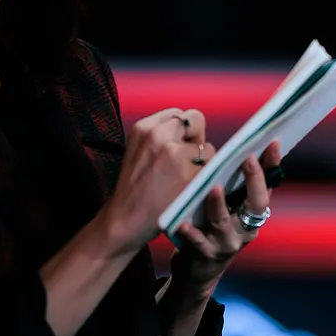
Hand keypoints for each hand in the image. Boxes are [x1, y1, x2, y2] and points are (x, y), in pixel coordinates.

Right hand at [102, 108, 208, 251]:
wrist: (124, 221)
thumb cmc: (134, 190)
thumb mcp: (140, 151)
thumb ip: (162, 138)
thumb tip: (192, 135)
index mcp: (144, 127)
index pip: (179, 114)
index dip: (184, 131)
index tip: (180, 147)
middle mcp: (158, 134)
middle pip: (196, 120)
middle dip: (197, 139)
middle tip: (188, 162)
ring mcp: (173, 152)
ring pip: (207, 147)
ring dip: (203, 162)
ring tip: (186, 179)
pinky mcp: (187, 172)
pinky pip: (211, 167)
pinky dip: (205, 178)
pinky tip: (191, 188)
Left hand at [170, 140, 281, 296]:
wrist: (199, 272)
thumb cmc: (214, 229)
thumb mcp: (231, 209)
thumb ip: (235, 185)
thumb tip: (239, 146)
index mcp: (253, 213)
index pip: (268, 185)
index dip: (272, 164)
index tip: (273, 142)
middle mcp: (246, 229)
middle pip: (256, 204)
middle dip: (254, 180)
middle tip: (247, 158)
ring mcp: (227, 243)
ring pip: (225, 223)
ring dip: (219, 205)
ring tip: (214, 188)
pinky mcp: (205, 256)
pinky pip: (198, 243)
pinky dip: (191, 233)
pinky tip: (183, 223)